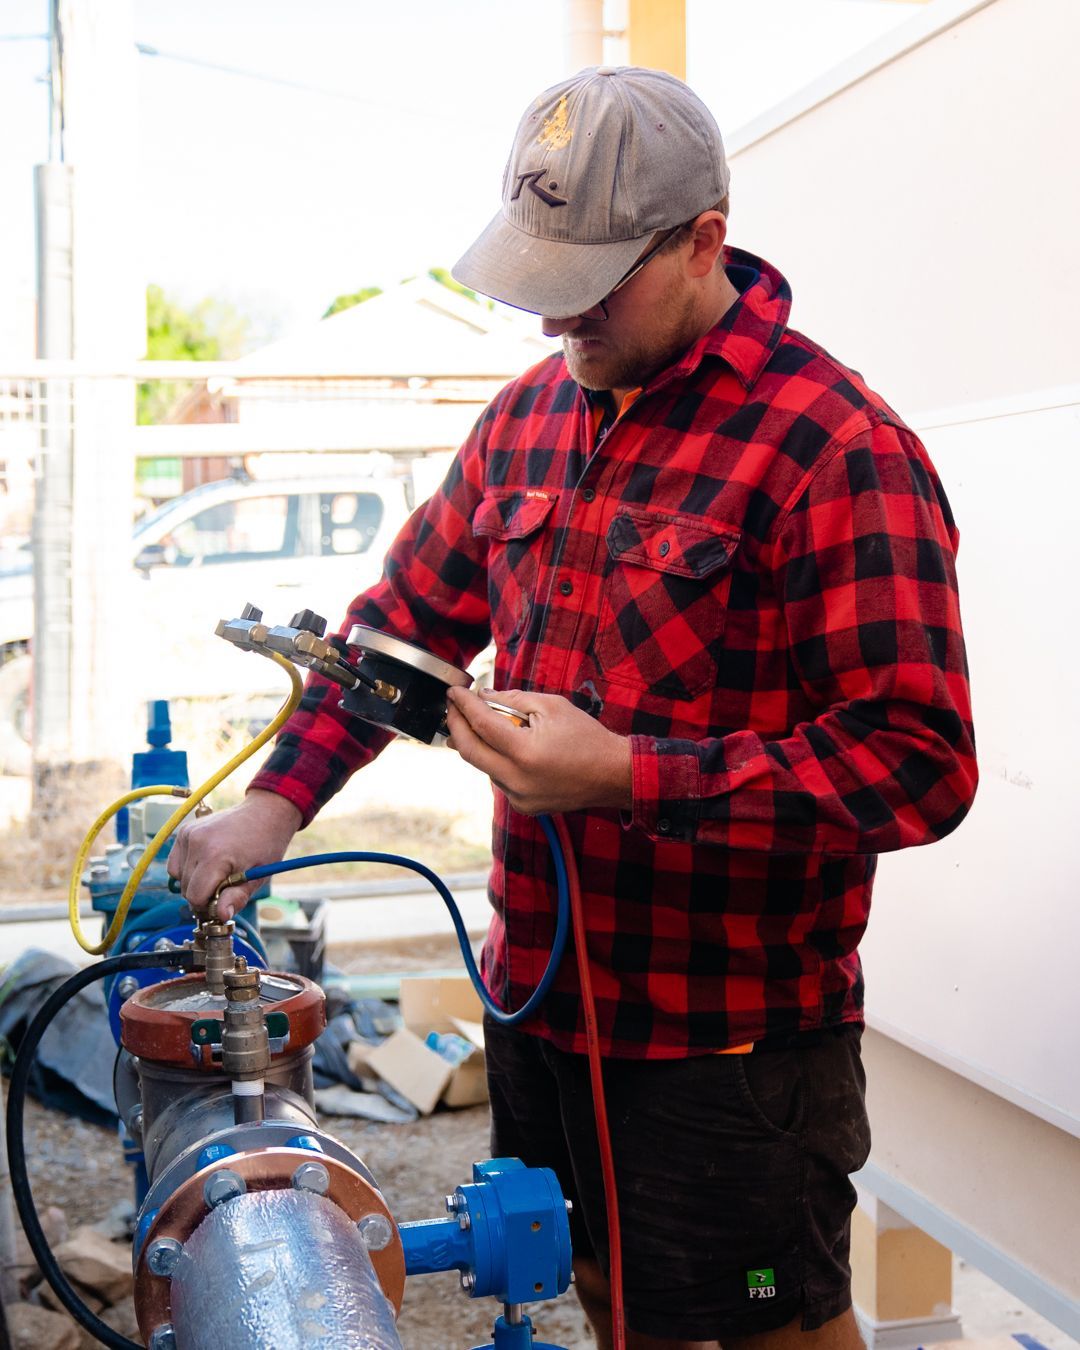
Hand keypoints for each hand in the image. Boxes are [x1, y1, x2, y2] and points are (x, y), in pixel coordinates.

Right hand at [167, 789, 301, 919]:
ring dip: (195, 881)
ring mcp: (188, 834)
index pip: (195, 896)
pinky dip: (187, 869)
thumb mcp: (257, 876)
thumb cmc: (265, 844)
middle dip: (204, 893)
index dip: (209, 905)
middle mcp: (197, 842)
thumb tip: (221, 915)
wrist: (265, 813)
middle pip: (186, 889)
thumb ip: (237, 897)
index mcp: (215, 855)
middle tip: (225, 885)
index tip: (223, 899)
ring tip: (218, 872)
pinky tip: (207, 864)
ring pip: (178, 878)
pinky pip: (175, 863)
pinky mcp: (184, 831)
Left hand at [445, 687, 631, 815]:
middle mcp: (517, 780)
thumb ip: (513, 700)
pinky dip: (496, 760)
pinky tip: (505, 747)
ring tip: (480, 722)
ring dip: (478, 743)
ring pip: (483, 766)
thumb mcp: (552, 706)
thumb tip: (485, 697)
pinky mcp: (523, 806)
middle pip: (469, 751)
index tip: (454, 692)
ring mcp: (519, 797)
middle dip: (456, 726)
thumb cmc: (587, 737)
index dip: (464, 706)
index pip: (481, 725)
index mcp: (525, 752)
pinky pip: (498, 779)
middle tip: (453, 708)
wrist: (613, 775)